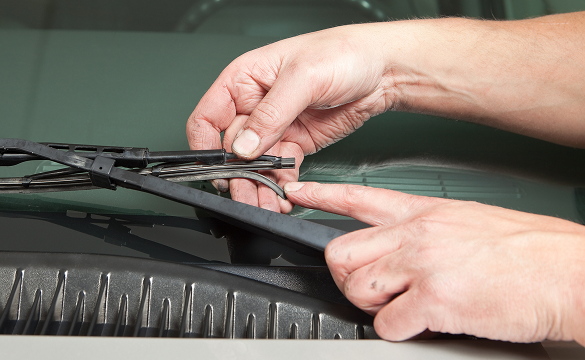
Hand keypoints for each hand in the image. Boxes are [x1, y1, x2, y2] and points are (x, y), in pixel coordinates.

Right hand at [186, 25, 393, 212]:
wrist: (383, 69)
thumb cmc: (343, 53)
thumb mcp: (303, 77)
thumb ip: (271, 114)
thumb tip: (244, 146)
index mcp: (243, 80)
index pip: (208, 117)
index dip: (205, 146)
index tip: (216, 168)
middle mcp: (254, 106)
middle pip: (231, 149)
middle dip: (237, 176)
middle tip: (246, 195)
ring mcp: (275, 127)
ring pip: (254, 165)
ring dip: (258, 186)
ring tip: (265, 204)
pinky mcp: (295, 143)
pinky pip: (279, 169)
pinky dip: (280, 185)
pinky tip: (283, 196)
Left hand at [284, 182, 584, 344]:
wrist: (569, 272)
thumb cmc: (528, 249)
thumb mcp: (468, 221)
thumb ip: (427, 230)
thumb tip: (401, 249)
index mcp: (424, 212)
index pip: (357, 196)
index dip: (320, 195)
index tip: (296, 193)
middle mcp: (416, 234)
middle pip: (340, 251)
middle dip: (345, 275)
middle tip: (368, 287)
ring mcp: (423, 264)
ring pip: (356, 285)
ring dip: (370, 304)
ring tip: (399, 306)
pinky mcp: (436, 299)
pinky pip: (386, 322)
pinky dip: (396, 330)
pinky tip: (419, 323)